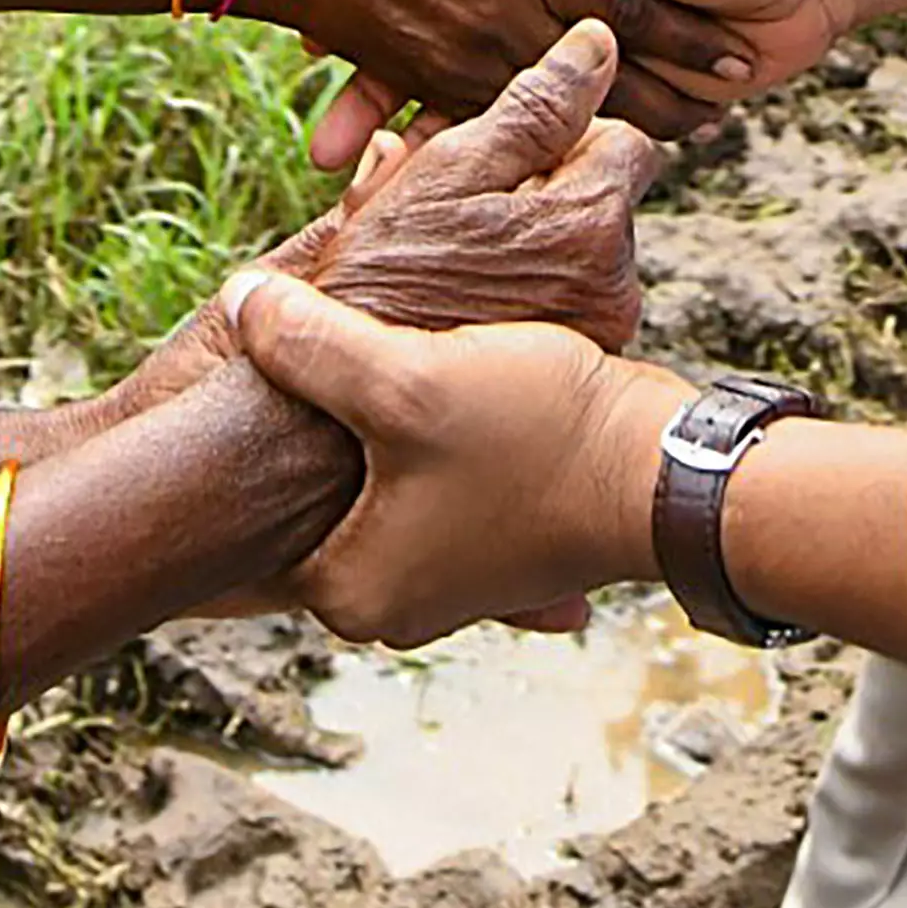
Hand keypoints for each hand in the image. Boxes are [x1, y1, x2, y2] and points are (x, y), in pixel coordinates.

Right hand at [113, 20, 655, 422]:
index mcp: (592, 228)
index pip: (622, 139)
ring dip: (526, 240)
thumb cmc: (375, 287)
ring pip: (575, 250)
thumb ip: (533, 107)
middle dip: (540, 190)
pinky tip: (461, 306)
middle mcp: (614, 291)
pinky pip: (560, 303)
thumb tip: (599, 41)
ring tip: (449, 262)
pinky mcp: (571, 379)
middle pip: (599, 198)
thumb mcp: (446, 175)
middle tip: (457, 212)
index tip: (496, 157)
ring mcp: (597, 341)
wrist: (324, 421)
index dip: (559, 134)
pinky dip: (521, 293)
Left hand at [225, 278, 684, 647]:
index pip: (259, 501)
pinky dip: (420, 439)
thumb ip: (308, 344)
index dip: (257, 417)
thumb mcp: (406, 378)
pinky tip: (427, 377)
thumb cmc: (539, 436)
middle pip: (316, 487)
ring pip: (372, 479)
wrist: (670, 469)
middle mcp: (389, 606)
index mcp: (349, 590)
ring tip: (371, 350)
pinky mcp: (488, 549)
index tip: (249, 360)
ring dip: (372, 419)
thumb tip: (236, 301)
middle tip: (301, 339)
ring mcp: (443, 583)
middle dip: (313, 416)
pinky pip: (423, 485)